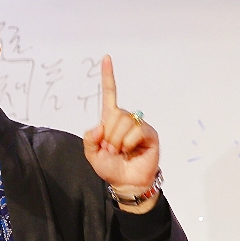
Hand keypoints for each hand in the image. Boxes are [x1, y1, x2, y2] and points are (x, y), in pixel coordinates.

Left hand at [83, 55, 160, 207]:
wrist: (126, 182)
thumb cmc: (111, 167)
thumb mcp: (92, 155)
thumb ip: (90, 141)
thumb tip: (98, 127)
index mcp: (110, 120)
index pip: (110, 95)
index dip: (108, 77)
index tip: (106, 58)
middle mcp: (125, 119)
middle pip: (115, 115)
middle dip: (109, 137)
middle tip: (112, 150)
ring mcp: (138, 126)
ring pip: (124, 123)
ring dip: (118, 142)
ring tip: (121, 152)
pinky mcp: (149, 133)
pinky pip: (136, 132)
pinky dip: (129, 144)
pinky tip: (132, 151)